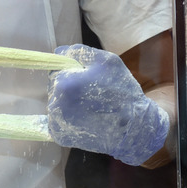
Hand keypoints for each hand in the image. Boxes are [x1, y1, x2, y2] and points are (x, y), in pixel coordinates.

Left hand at [47, 44, 168, 165]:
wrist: (132, 128)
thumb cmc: (121, 92)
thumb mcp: (106, 61)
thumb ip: (79, 52)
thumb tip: (59, 52)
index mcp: (64, 84)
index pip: (55, 71)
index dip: (71, 72)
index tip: (87, 79)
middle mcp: (55, 105)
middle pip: (54, 88)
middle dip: (69, 87)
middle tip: (91, 94)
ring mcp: (56, 123)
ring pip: (56, 104)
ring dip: (68, 103)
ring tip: (90, 107)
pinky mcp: (59, 136)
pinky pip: (57, 121)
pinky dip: (67, 118)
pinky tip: (84, 118)